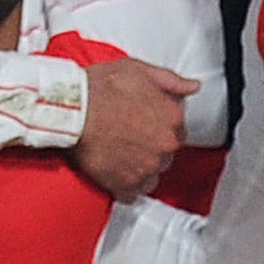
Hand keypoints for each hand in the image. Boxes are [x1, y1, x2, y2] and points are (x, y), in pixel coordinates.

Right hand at [68, 57, 197, 201]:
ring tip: (119, 156)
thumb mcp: (138, 70)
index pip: (178, 131)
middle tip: (127, 138)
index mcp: (172, 117)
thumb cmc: (98, 88)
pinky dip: (124, 186)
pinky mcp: (126, 183)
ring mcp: (147, 166)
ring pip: (151, 175)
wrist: (71, 109)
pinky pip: (132, 194)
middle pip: (165, 154)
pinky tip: (113, 172)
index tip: (144, 127)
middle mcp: (165, 144)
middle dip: (149, 149)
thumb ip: (171, 80)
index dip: (159, 129)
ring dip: (139, 169)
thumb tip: (192, 86)